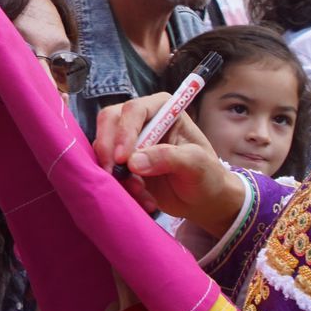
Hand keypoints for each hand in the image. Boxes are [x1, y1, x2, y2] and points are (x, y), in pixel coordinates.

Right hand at [91, 94, 246, 232]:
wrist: (203, 200)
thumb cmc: (206, 175)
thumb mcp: (196, 164)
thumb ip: (168, 158)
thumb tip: (133, 162)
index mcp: (163, 109)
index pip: (134, 110)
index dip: (124, 132)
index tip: (123, 158)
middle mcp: (142, 121)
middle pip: (109, 121)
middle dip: (107, 148)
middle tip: (112, 172)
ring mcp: (130, 142)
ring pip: (104, 147)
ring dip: (116, 172)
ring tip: (141, 192)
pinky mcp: (123, 163)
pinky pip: (108, 169)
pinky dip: (120, 185)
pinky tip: (143, 199)